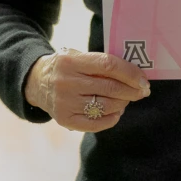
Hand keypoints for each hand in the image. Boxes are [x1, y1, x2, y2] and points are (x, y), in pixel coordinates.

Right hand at [24, 47, 150, 132]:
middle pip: (109, 88)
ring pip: (105, 106)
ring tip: (127, 99)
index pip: (108, 65)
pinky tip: (117, 112)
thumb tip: (134, 75)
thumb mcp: (78, 56)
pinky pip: (94, 124)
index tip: (144, 79)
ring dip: (123, 103)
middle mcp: (66, 82)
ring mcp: (64, 102)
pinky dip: (111, 119)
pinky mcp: (64, 119)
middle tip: (143, 91)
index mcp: (71, 61)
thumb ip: (101, 63)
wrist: (36, 82)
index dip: (130, 73)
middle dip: (132, 90)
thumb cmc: (66, 67)